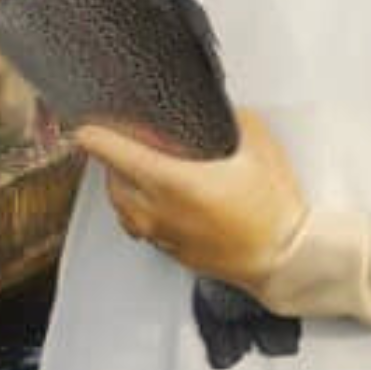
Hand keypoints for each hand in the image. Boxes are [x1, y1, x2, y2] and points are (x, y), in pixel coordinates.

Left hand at [75, 110, 307, 296]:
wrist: (285, 260)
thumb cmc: (273, 210)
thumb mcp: (261, 148)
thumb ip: (236, 120)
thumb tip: (223, 109)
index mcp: (171, 181)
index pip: (112, 153)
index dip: (93, 134)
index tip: (85, 125)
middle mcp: (157, 212)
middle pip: (110, 182)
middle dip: (112, 161)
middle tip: (125, 144)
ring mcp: (163, 237)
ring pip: (123, 210)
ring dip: (124, 188)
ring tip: (144, 173)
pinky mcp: (172, 254)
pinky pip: (142, 229)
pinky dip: (142, 212)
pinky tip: (165, 202)